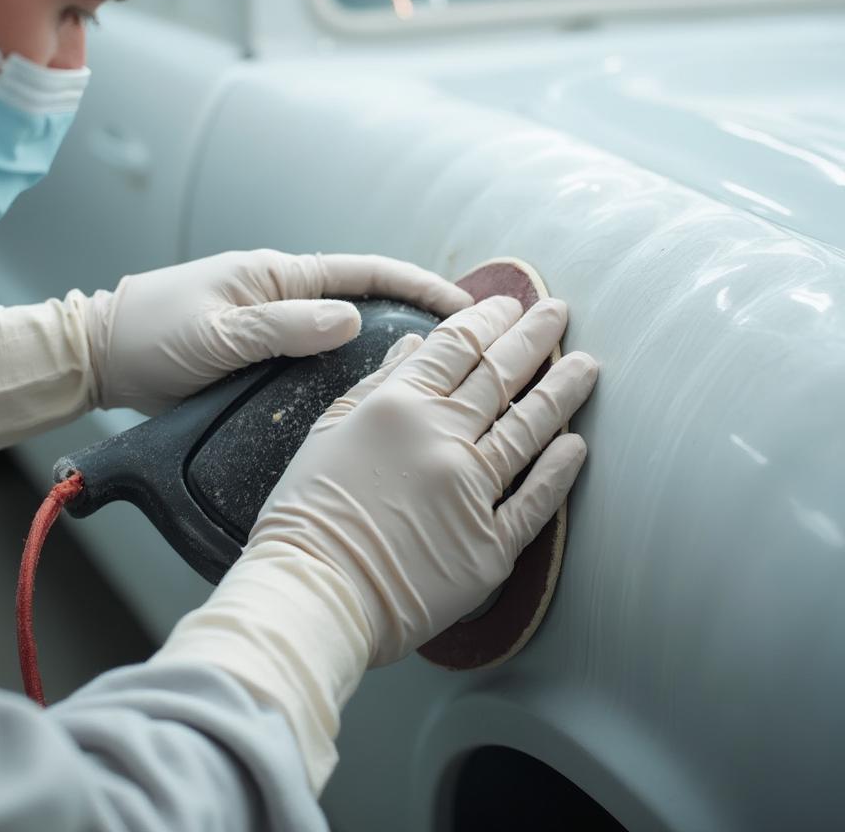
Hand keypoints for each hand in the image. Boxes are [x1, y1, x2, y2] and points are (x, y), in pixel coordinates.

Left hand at [81, 249, 472, 413]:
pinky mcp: (265, 353)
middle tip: (469, 345)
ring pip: (348, 331)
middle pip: (367, 299)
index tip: (464, 305)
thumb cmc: (151, 335)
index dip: (418, 285)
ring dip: (390, 344)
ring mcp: (277, 324)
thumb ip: (279, 327)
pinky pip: (321, 357)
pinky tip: (373, 396)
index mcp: (279, 277)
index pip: (365, 273)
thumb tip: (349, 320)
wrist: (102, 354)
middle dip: (418, 314)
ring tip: (436, 375)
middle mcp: (286, 296)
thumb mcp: (216, 333)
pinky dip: (353, 367)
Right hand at [248, 293, 598, 664]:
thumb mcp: (327, 432)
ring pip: (529, 428)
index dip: (485, 320)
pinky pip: (535, 501)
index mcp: (399, 405)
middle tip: (557, 311)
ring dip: (562, 391)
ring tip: (588, 365)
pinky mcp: (490, 544)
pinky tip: (577, 445)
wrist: (313, 592)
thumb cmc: (307, 514)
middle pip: (499, 376)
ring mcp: (472, 490)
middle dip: (533, 337)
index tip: (507, 304)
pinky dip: (559, 471)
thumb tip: (413, 346)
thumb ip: (376, 385)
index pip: (455, 347)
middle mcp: (443, 438)